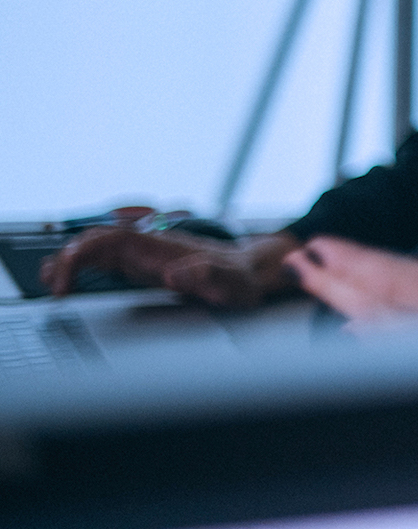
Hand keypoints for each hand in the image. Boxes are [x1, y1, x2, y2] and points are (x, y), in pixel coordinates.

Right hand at [40, 227, 297, 307]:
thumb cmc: (243, 278)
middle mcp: (151, 246)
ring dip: (72, 262)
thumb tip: (174, 274)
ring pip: (99, 249)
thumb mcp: (231, 282)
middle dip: (68, 259)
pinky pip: (109, 261)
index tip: (65, 281)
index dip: (81, 254)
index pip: (110, 240)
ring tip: (52, 283)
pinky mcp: (148, 265)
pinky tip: (72, 281)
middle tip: (54, 288)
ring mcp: (147, 254)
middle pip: (97, 241)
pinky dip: (86, 268)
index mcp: (162, 247)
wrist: (255, 272)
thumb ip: (207, 275)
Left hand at [285, 237, 417, 337]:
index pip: (395, 281)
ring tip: (326, 289)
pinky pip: (407, 355)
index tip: (315, 248)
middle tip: (296, 267)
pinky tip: (360, 332)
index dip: (352, 262)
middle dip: (335, 286)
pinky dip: (377, 338)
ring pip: (388, 336)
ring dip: (353, 311)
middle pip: (380, 311)